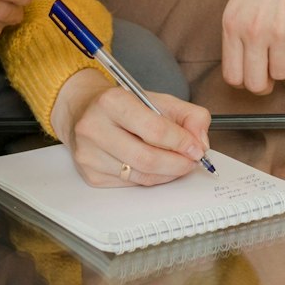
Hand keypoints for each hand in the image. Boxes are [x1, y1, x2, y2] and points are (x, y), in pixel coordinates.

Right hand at [51, 68, 213, 187]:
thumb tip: (201, 142)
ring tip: (178, 164)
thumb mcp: (159, 100)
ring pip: (140, 176)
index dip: (182, 142)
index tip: (197, 149)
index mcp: (112, 102)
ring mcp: (89, 154)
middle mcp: (94, 128)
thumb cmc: (124, 105)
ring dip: (167, 174)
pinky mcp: (90, 174)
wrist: (84, 110)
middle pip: (147, 158)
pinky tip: (156, 168)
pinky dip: (150, 179)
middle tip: (192, 162)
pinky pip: (130, 184)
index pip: (155, 129)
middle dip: (178, 164)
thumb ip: (189, 116)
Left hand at [220, 0, 284, 94]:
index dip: (244, 82)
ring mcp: (280, 31)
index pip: (233, 76)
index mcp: (232, 26)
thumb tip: (244, 70)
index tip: (252, 75)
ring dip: (283, 74)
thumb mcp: (237, 4)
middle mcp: (253, 31)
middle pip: (256, 84)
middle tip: (269, 77)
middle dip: (263, 86)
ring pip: (280, 76)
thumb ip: (236, 36)